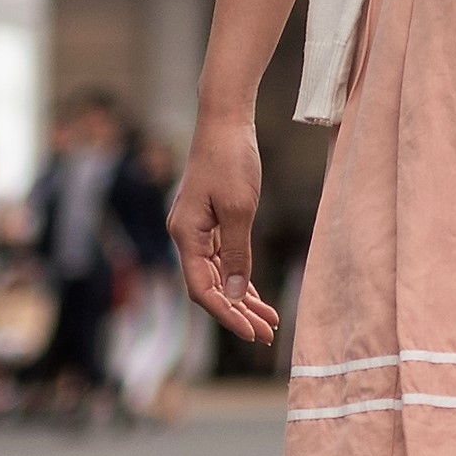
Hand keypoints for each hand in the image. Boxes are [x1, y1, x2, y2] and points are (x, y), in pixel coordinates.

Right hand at [164, 118, 277, 347]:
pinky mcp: (209, 221)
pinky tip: (257, 296)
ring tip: (270, 321)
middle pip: (210, 287)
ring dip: (243, 298)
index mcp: (186, 235)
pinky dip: (240, 277)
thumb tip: (237, 294)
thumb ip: (238, 254)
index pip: (203, 289)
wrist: (225, 121)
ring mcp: (196, 229)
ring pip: (219, 275)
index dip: (227, 314)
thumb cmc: (231, 160)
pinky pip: (223, 259)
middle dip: (238, 312)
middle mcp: (185, 236)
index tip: (252, 332)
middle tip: (267, 334)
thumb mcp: (240, 210)